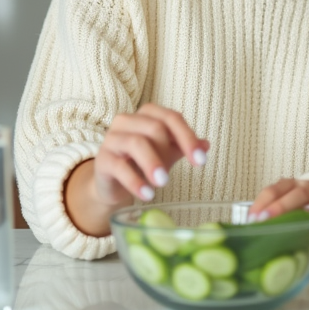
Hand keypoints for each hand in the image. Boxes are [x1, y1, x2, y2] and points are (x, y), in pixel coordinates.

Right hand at [66, 103, 208, 235]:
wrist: (113, 183)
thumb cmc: (141, 162)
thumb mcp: (166, 153)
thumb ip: (184, 147)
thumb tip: (206, 144)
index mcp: (146, 114)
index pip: (171, 118)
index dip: (188, 137)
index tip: (201, 161)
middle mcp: (127, 121)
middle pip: (154, 128)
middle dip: (168, 151)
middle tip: (177, 174)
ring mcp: (112, 138)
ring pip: (136, 143)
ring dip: (153, 163)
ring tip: (163, 183)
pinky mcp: (102, 159)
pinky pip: (120, 166)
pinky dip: (135, 181)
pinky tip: (147, 194)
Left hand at [248, 178, 308, 257]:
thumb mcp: (295, 217)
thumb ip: (279, 224)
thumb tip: (255, 239)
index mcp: (295, 187)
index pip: (277, 189)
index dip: (264, 202)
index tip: (253, 219)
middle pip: (300, 193)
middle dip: (282, 206)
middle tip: (268, 221)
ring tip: (303, 227)